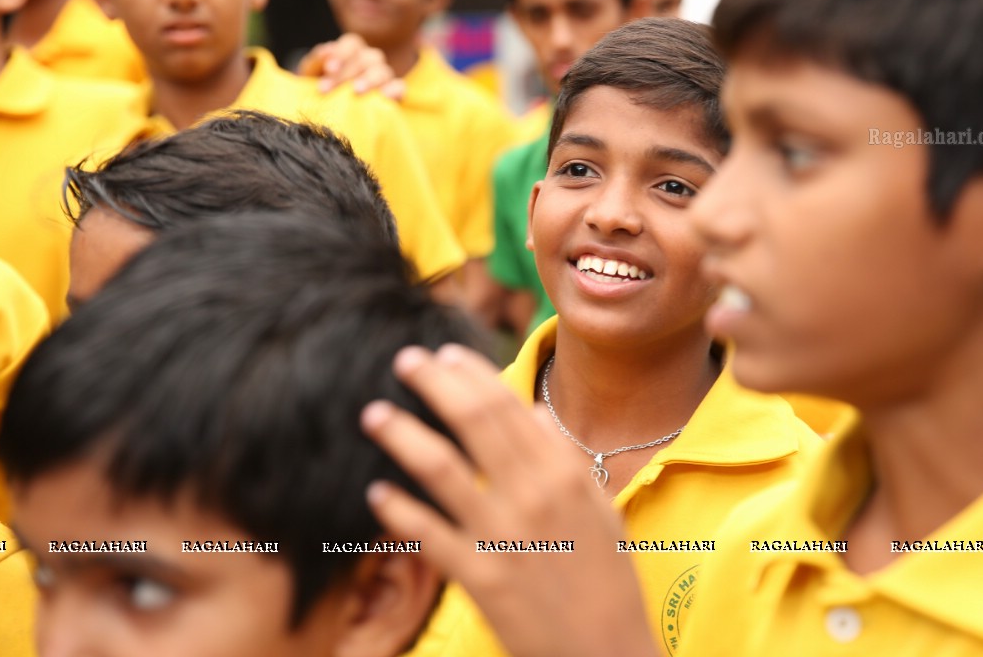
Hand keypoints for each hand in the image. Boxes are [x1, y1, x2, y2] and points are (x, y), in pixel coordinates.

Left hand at [297, 32, 405, 97]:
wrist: (329, 114)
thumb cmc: (321, 91)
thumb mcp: (310, 76)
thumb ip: (315, 63)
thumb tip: (325, 53)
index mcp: (352, 52)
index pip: (352, 44)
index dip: (341, 53)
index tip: (329, 68)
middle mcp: (370, 61)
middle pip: (367, 57)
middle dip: (347, 72)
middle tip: (328, 89)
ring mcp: (383, 76)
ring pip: (383, 70)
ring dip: (369, 79)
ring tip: (356, 91)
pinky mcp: (394, 93)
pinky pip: (399, 87)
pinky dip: (394, 90)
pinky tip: (384, 97)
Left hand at [361, 344, 657, 656]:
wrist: (606, 656)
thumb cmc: (608, 584)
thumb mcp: (603, 510)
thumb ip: (566, 458)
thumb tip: (532, 411)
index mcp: (564, 474)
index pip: (510, 406)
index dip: (473, 375)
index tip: (447, 355)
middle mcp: (532, 495)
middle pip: (472, 421)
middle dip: (434, 384)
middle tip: (406, 360)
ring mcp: (502, 536)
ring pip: (440, 468)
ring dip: (402, 435)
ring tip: (374, 414)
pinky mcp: (479, 577)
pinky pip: (428, 535)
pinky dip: (398, 511)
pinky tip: (377, 493)